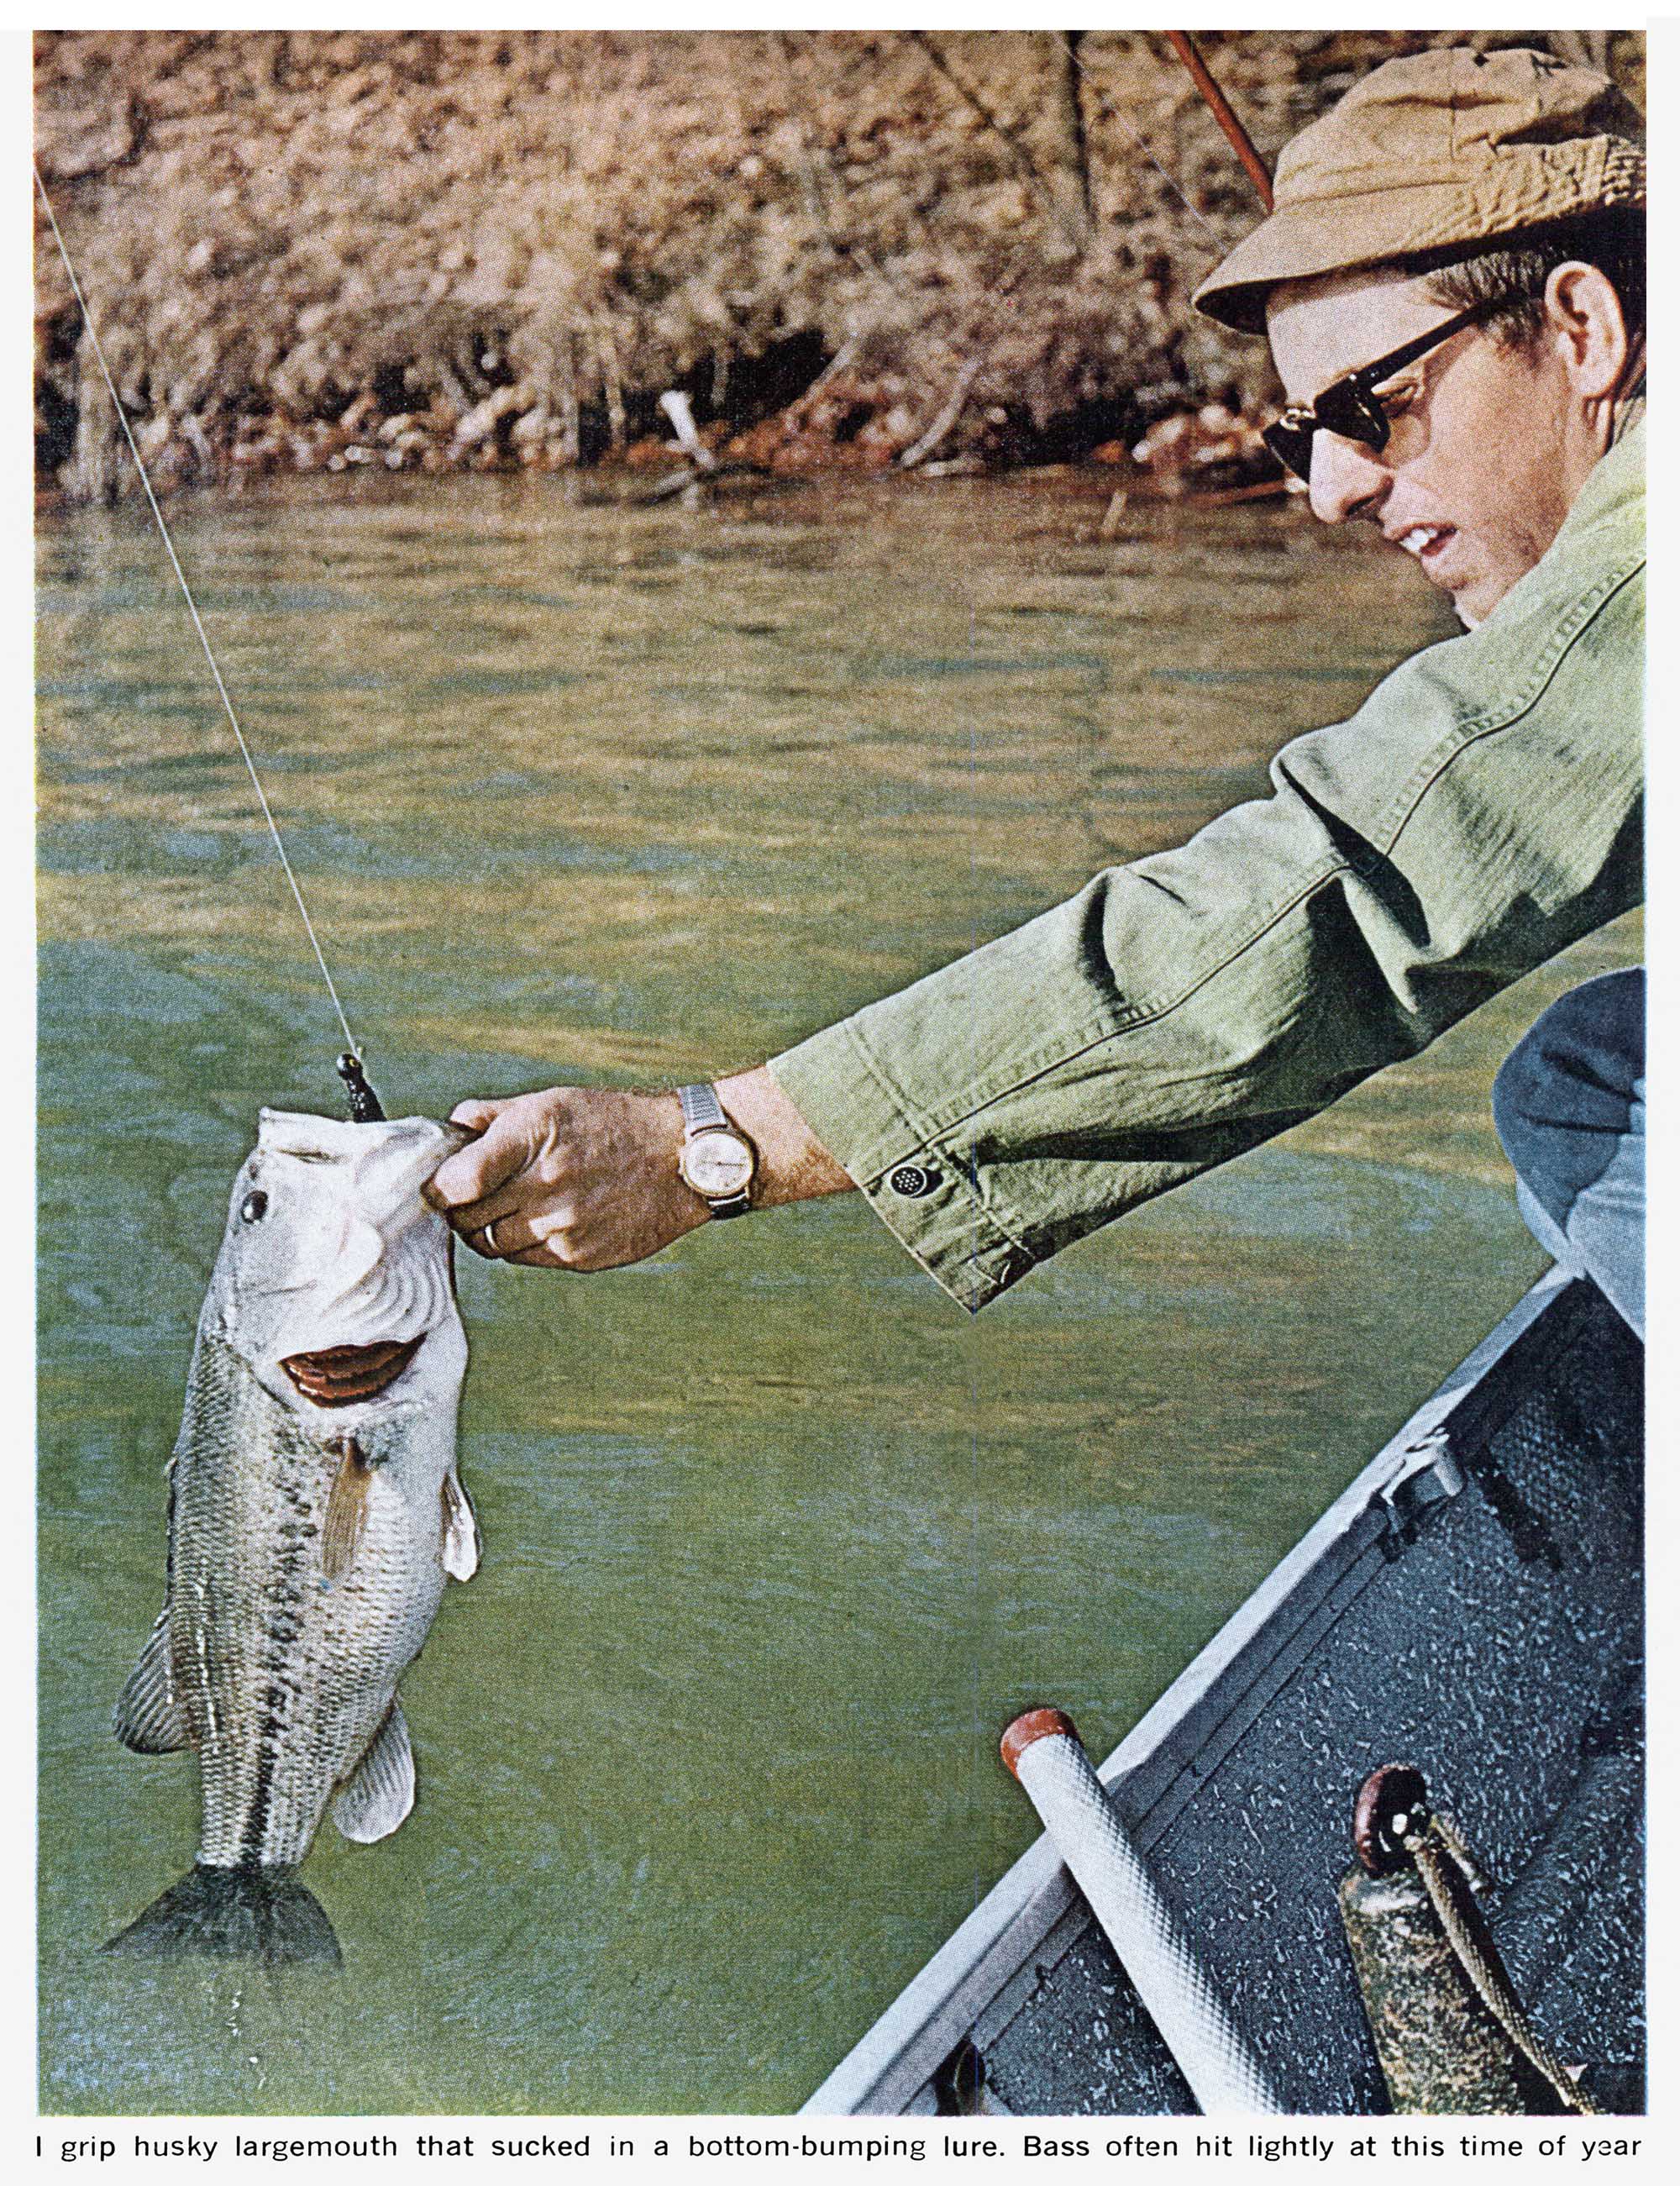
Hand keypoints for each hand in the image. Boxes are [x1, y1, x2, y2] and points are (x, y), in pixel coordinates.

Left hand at [423, 1087, 706, 1270]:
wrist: (682, 1158)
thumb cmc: (612, 1123)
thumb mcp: (551, 1102)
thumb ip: (492, 1116)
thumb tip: (448, 1131)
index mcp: (532, 1136)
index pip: (457, 1182)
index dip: (438, 1190)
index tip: (440, 1188)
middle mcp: (545, 1183)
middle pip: (468, 1220)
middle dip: (463, 1210)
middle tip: (474, 1198)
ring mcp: (563, 1225)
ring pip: (493, 1246)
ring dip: (491, 1231)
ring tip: (513, 1208)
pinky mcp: (579, 1255)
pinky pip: (527, 1259)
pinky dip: (524, 1245)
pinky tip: (546, 1221)